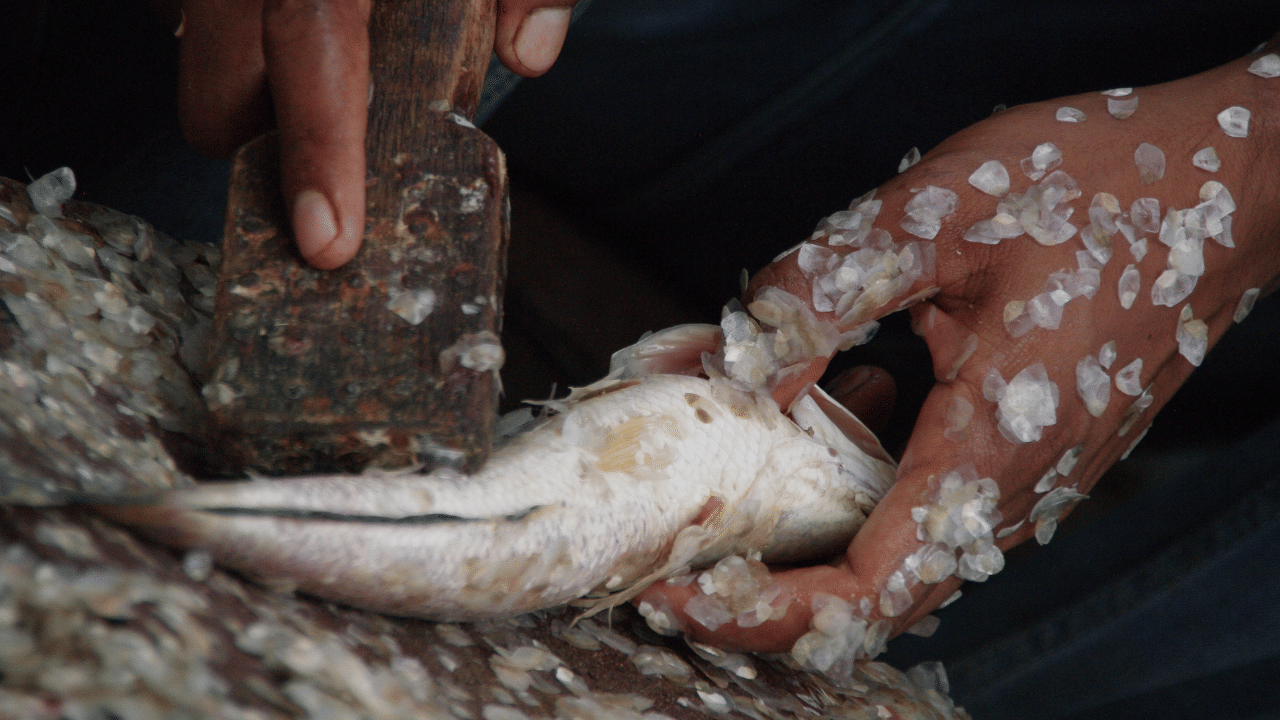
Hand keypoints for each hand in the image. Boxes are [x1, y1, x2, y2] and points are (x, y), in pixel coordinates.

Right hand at [173, 0, 575, 267]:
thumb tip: (529, 54)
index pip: (311, 39)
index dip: (316, 146)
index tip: (325, 238)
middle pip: (221, 86)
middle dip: (264, 144)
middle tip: (332, 152)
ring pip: (193, 58)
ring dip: (248, 90)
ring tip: (321, 63)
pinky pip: (183, 19)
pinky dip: (231, 42)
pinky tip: (287, 24)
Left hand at [637, 48, 1279, 655]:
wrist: (1231, 184)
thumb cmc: (1109, 189)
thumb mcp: (945, 210)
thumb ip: (830, 286)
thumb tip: (739, 360)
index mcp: (993, 449)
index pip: (867, 590)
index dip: (766, 612)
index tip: (686, 592)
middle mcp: (1015, 489)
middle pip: (871, 590)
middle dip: (768, 578)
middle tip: (685, 531)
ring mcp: (1030, 479)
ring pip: (897, 546)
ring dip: (815, 515)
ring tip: (755, 444)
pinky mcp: (1033, 452)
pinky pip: (933, 498)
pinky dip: (867, 469)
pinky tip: (857, 389)